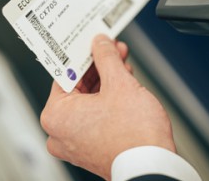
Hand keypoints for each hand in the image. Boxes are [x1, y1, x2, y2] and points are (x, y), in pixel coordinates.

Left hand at [40, 35, 175, 179]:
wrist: (152, 165)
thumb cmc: (133, 136)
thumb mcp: (120, 83)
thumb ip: (107, 58)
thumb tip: (101, 45)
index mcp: (56, 115)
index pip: (66, 72)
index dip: (84, 53)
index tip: (93, 42)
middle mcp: (60, 132)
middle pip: (78, 86)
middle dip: (99, 66)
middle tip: (112, 49)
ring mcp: (76, 142)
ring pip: (88, 100)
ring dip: (107, 80)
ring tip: (122, 64)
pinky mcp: (92, 147)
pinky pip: (95, 115)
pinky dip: (108, 100)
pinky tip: (123, 84)